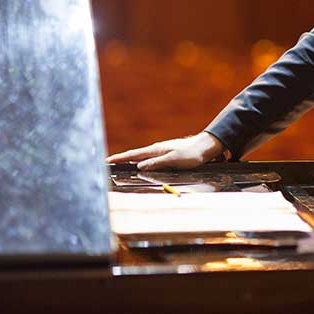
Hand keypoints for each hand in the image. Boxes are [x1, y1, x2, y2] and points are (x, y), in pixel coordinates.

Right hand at [106, 132, 224, 170]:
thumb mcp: (174, 160)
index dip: (120, 158)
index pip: (134, 155)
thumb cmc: (192, 154)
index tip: (107, 161)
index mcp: (156, 150)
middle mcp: (157, 149)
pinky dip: (141, 160)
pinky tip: (140, 164)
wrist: (206, 146)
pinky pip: (150, 158)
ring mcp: (162, 150)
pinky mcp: (168, 153)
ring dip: (130, 160)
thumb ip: (157, 163)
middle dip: (122, 159)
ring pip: (142, 156)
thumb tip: (139, 166)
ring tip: (120, 164)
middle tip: (108, 163)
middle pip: (135, 155)